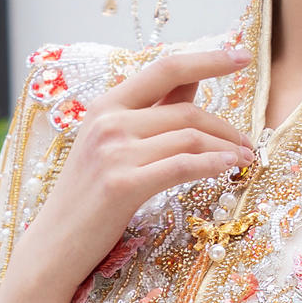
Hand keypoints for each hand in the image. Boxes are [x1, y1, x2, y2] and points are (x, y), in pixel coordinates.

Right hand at [13, 39, 255, 300]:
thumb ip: (151, 113)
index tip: (241, 56)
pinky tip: (229, 168)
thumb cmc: (86, 200)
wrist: (53, 246)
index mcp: (105, 105)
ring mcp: (114, 151)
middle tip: (248, 143)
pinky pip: (182, 166)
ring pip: (189, 137)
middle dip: (225, 126)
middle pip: (186, 109)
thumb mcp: (112, 146)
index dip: (207, 59)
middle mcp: (108, 121)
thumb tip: (193, 83)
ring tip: (245, 160)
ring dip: (226, 148)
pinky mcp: (123, 184)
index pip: (165, 69)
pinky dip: (212, 164)